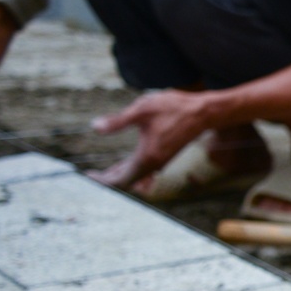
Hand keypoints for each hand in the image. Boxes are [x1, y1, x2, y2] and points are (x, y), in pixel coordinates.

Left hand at [87, 89, 217, 189]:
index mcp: (146, 157)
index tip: (87, 176)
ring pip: (135, 177)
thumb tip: (94, 128)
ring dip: (119, 176)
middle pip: (126, 181)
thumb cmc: (174, 108)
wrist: (203, 112)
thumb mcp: (143, 109)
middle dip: (108, 180)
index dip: (102, 181)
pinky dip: (129, 170)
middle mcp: (154, 164)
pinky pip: (143, 171)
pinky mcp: (164, 157)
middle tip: (90, 176)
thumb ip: (118, 121)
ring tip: (102, 173)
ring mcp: (160, 162)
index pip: (119, 180)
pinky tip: (122, 164)